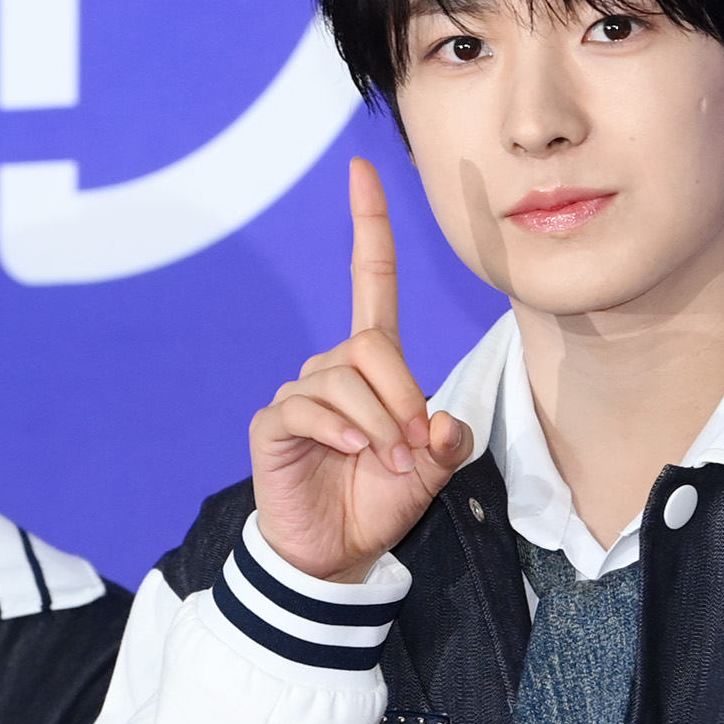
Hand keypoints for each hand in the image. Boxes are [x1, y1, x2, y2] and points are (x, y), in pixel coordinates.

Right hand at [249, 158, 472, 581]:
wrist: (338, 553)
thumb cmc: (381, 499)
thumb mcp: (432, 470)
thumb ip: (447, 440)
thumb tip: (438, 423)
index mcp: (373, 365)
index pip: (368, 281)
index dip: (368, 227)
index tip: (362, 170)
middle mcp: (333, 368)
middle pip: (370, 346)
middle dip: (402, 396)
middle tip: (410, 446)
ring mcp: (300, 393)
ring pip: (345, 380)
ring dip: (378, 423)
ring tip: (382, 460)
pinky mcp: (275, 423)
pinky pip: (309, 407)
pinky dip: (340, 429)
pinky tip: (352, 451)